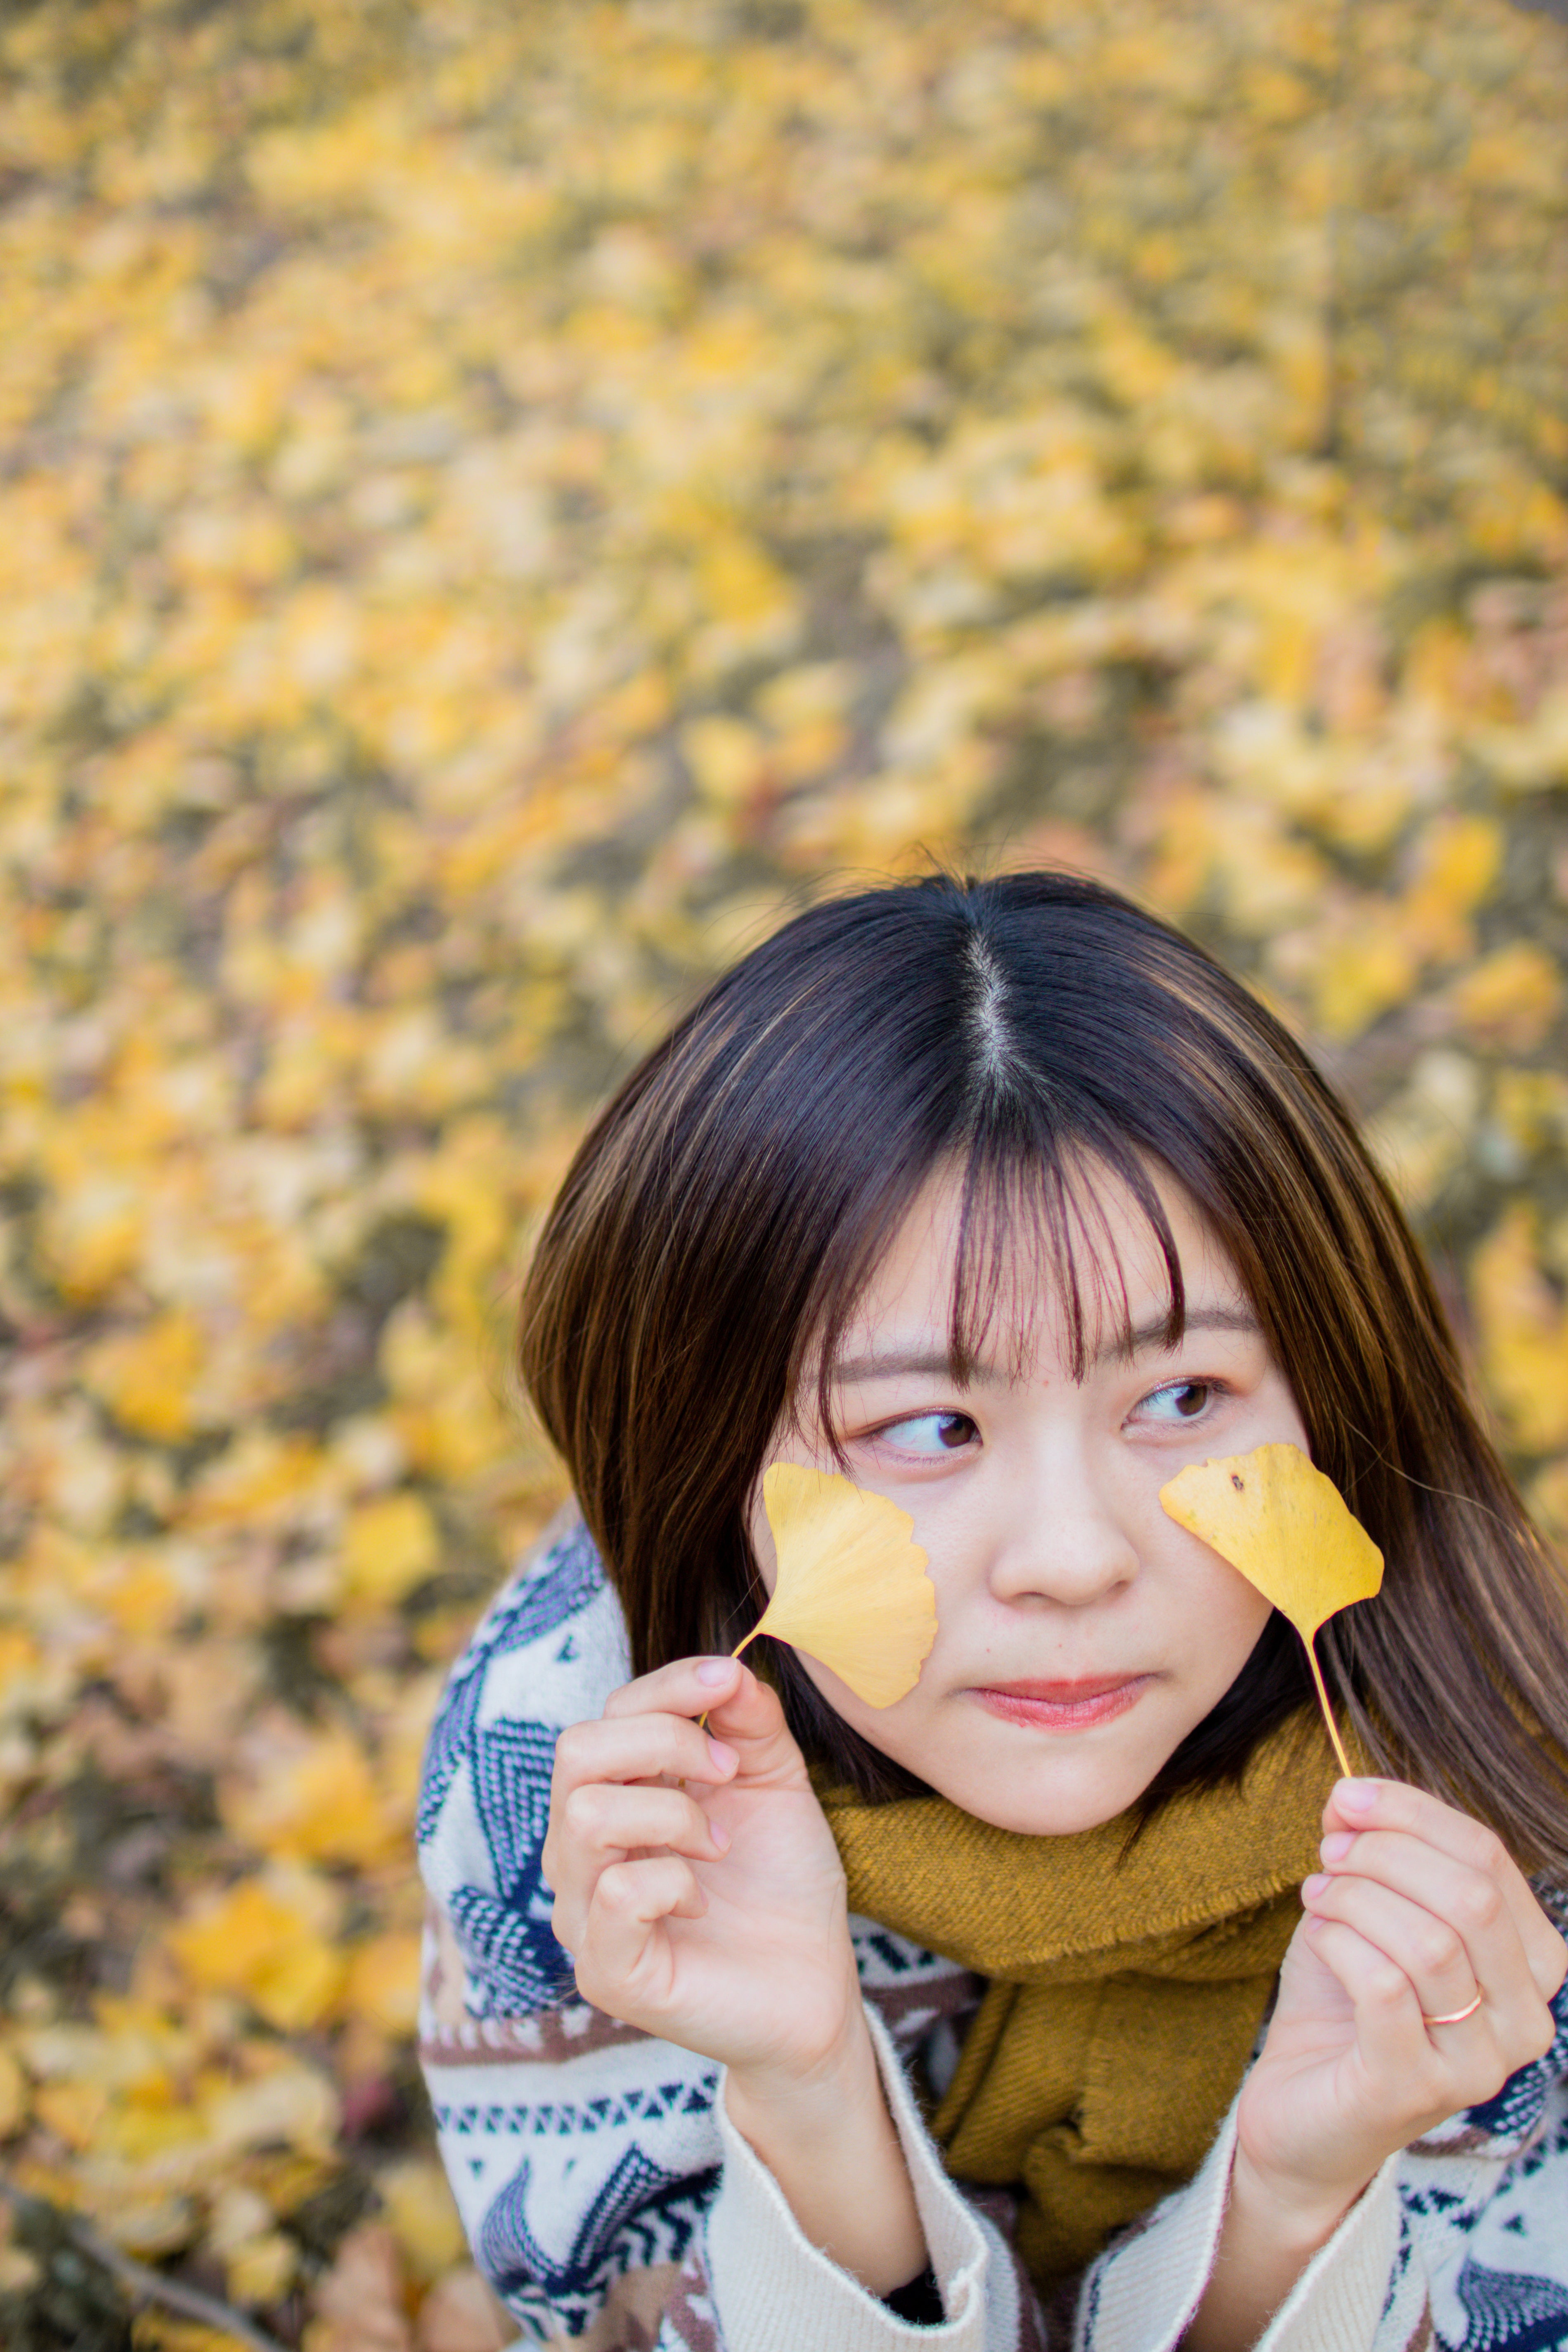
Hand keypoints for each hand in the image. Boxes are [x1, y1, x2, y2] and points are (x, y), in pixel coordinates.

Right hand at [543, 1656, 928, 2294]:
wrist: (815, 1986)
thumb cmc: (783, 1884)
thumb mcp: (774, 1783)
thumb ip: (749, 1721)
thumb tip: (729, 1666)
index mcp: (616, 1797)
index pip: (607, 1714)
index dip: (668, 1686)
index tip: (729, 1687)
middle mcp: (581, 1851)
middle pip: (576, 1751)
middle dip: (666, 1745)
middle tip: (730, 1777)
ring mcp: (583, 1913)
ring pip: (587, 1816)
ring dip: (674, 1816)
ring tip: (719, 1848)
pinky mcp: (604, 1971)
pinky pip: (615, 1894)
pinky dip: (673, 1881)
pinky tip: (702, 1903)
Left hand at [1187, 1780, 1564, 2351]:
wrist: (1300, 2106)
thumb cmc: (1345, 2003)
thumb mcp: (1366, 1910)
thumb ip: (1373, 1851)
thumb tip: (1351, 1793)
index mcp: (1531, 1965)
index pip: (1491, 1860)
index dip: (1414, 1813)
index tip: (1348, 1797)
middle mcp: (1524, 2021)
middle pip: (1470, 1897)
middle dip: (1386, 1854)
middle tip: (1330, 1852)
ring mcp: (1478, 2065)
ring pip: (1429, 1940)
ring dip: (1356, 1897)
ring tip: (1318, 1894)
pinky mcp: (1416, 2090)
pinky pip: (1384, 1986)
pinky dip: (1340, 1941)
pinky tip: (1316, 1935)